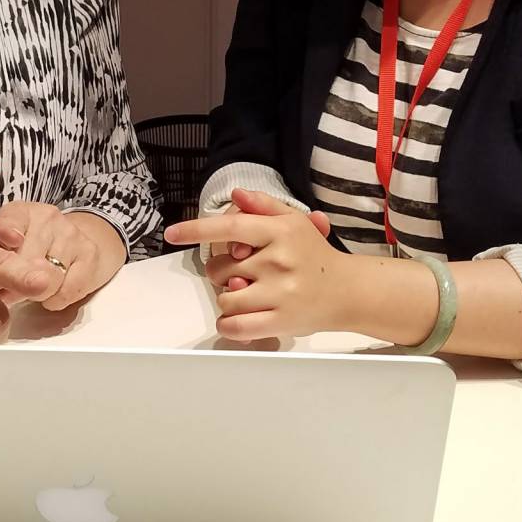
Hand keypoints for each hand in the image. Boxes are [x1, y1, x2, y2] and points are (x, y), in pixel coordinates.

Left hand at [0, 195, 123, 310]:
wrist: (73, 250)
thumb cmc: (24, 249)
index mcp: (20, 211)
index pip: (10, 221)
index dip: (7, 234)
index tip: (9, 241)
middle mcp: (48, 217)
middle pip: (25, 261)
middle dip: (13, 281)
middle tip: (8, 286)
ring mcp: (71, 235)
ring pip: (46, 279)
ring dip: (35, 293)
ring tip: (31, 287)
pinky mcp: (90, 255)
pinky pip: (66, 290)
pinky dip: (55, 299)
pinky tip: (52, 291)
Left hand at [163, 188, 349, 340]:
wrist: (349, 291)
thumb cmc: (315, 255)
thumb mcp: (294, 222)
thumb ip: (263, 207)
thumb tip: (235, 195)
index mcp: (279, 232)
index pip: (230, 227)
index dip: (196, 230)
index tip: (172, 233)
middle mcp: (278, 260)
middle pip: (220, 269)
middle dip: (222, 273)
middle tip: (242, 273)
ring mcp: (280, 293)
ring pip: (225, 298)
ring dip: (229, 299)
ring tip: (249, 295)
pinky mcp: (281, 321)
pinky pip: (236, 326)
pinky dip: (229, 324)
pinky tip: (238, 318)